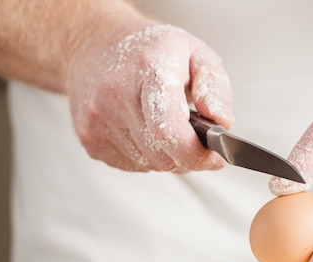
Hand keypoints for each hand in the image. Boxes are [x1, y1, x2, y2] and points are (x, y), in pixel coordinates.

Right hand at [66, 22, 233, 171]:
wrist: (92, 44)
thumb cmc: (149, 49)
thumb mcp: (194, 52)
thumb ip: (214, 86)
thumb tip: (223, 123)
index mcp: (148, 69)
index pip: (168, 129)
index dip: (196, 153)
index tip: (216, 157)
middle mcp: (116, 95)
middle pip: (162, 155)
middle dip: (187, 155)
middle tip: (196, 138)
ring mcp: (97, 120)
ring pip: (149, 165)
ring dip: (168, 156)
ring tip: (168, 127)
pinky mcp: (90, 139)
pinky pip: (132, 165)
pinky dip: (147, 156)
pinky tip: (146, 130)